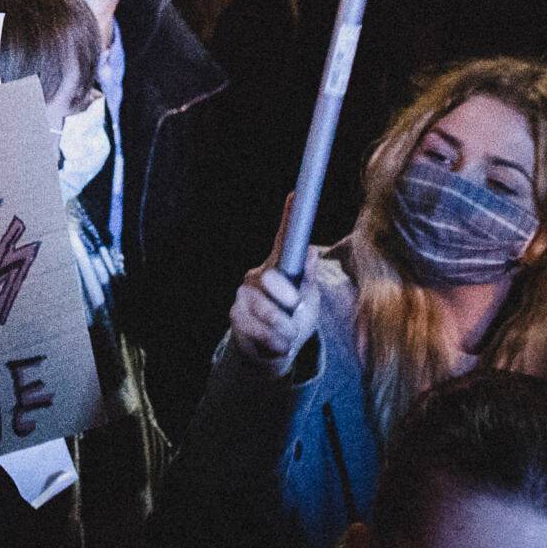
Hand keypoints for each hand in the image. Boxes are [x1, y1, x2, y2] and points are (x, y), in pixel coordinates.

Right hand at [228, 195, 322, 377]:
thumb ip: (308, 280)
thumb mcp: (309, 302)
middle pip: (274, 279)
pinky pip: (258, 328)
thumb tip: (311, 253)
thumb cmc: (295, 321)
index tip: (296, 194)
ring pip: (268, 309)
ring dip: (284, 329)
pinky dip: (273, 340)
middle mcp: (258, 275)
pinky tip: (275, 342)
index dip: (290, 216)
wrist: (274, 353)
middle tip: (293, 312)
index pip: (285, 239)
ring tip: (287, 334)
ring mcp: (244, 294)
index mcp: (280, 267)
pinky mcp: (235, 314)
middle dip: (289, 301)